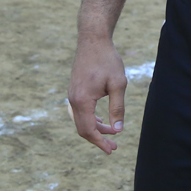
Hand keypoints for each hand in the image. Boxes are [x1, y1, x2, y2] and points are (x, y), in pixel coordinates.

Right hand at [67, 38, 127, 154]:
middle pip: (83, 128)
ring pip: (81, 120)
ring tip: (111, 135)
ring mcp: (72, 95)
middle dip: (98, 139)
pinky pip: (80, 112)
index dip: (100, 142)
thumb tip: (118, 129)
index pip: (88, 129)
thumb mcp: (118, 84)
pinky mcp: (75, 90)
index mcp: (83, 100)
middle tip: (114, 146)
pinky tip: (102, 121)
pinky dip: (91, 119)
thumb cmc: (107, 60)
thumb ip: (118, 107)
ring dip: (95, 129)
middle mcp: (73, 100)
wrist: (93, 40)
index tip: (112, 149)